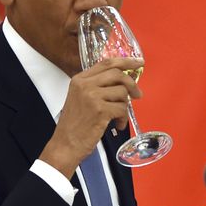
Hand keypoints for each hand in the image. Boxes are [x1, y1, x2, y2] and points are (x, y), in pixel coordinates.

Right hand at [39, 57, 143, 177]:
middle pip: (117, 73)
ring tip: (118, 117)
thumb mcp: (82, 98)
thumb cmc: (76, 125)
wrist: (66, 145)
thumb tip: (125, 80)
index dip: (126, 61)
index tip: (139, 62)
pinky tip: (117, 125)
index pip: (107, 63)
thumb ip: (98, 86)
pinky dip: (123, 118)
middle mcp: (84, 84)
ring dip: (125, 106)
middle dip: (132, 84)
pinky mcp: (100, 110)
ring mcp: (92, 96)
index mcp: (80, 79)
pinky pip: (122, 108)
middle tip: (138, 95)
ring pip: (122, 92)